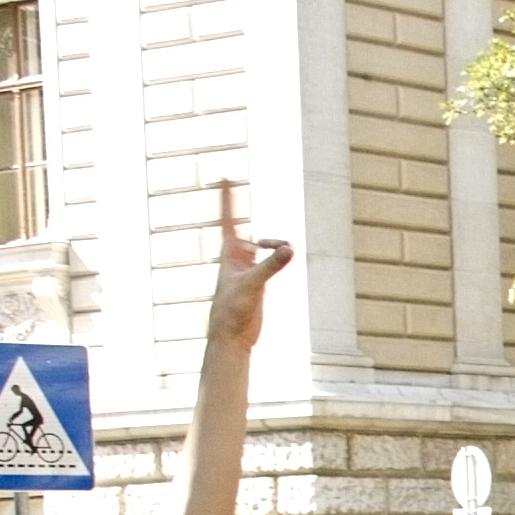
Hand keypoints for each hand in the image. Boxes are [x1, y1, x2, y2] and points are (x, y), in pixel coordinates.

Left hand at [203, 180, 293, 349]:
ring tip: (287, 251)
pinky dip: (277, 259)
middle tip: (261, 224)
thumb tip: (290, 248)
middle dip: (259, 229)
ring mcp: (247, 269)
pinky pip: (269, 262)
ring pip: (263, 248)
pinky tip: (285, 257)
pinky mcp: (256, 282)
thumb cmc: (232, 310)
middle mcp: (236, 258)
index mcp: (228, 254)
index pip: (228, 219)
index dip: (227, 197)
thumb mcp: (253, 284)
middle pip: (251, 233)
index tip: (224, 176)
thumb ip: (272, 266)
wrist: (230, 337)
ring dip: (274, 247)